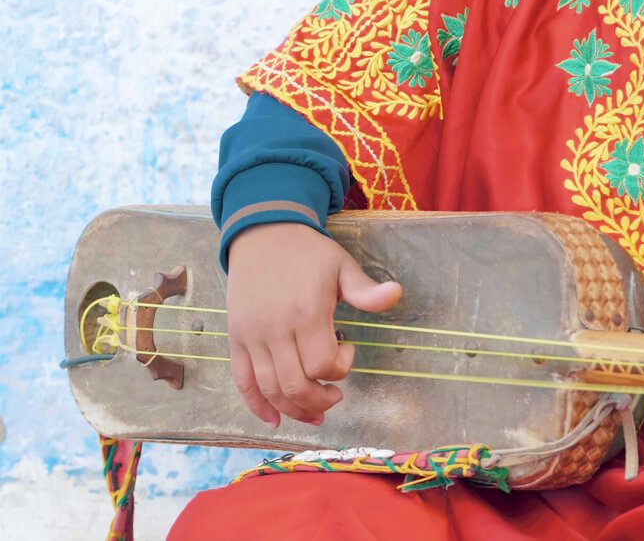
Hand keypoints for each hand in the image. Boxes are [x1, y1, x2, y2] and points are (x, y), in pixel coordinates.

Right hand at [226, 223, 402, 427]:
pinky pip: (242, 381)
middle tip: (335, 395)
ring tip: (315, 414)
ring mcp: (252, 336)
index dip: (340, 369)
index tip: (348, 349)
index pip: (322, 364)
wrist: (262, 233)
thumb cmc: (307, 252)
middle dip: (319, 401)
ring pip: (270, 389)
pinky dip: (257, 405)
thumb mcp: (342, 266)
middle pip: (295, 386)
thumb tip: (396, 293)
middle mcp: (275, 329)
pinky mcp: (236, 338)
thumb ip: (366, 290)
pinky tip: (274, 419)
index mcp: (306, 312)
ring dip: (294, 409)